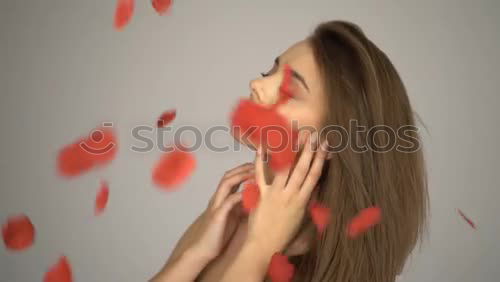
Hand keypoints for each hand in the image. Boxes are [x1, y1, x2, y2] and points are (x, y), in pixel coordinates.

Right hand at [166, 163, 253, 263]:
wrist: (202, 249)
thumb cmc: (218, 234)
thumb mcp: (232, 217)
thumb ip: (241, 208)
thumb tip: (256, 201)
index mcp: (222, 199)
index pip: (232, 178)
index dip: (243, 170)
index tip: (257, 166)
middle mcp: (218, 199)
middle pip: (228, 176)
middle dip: (242, 168)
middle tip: (257, 164)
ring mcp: (216, 205)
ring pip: (226, 183)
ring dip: (240, 176)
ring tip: (254, 172)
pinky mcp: (217, 216)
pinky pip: (228, 201)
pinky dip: (239, 195)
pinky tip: (249, 192)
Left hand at [246, 133, 327, 254]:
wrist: (265, 246)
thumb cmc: (284, 235)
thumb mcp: (303, 218)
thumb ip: (309, 200)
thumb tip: (315, 185)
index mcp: (303, 201)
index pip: (314, 175)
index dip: (321, 159)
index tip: (325, 145)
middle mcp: (291, 195)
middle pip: (302, 168)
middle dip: (308, 150)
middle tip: (313, 133)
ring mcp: (275, 194)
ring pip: (284, 168)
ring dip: (289, 151)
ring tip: (292, 134)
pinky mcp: (261, 194)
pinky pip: (260, 174)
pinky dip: (260, 160)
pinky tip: (261, 146)